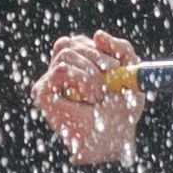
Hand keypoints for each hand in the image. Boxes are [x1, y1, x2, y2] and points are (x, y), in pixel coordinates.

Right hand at [29, 30, 141, 166]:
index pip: (78, 42)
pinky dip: (81, 80)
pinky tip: (88, 98)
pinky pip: (61, 70)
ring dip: (90, 73)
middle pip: (68, 43)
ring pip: (65, 54)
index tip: (115, 65)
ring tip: (98, 95)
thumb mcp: (129, 72)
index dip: (96, 48)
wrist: (116, 138)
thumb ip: (122, 48)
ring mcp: (48, 82)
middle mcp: (58, 73)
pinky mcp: (42, 93)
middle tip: (111, 73)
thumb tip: (97, 34)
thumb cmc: (122, 110)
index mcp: (75, 67)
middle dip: (95, 55)